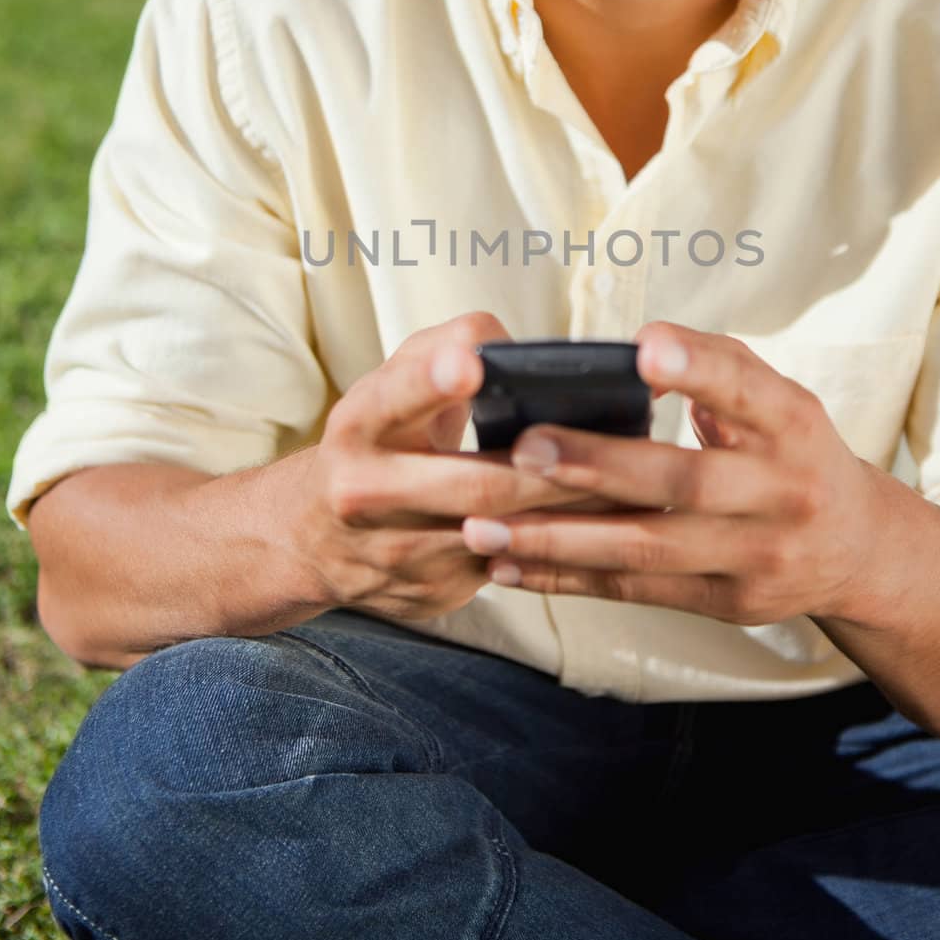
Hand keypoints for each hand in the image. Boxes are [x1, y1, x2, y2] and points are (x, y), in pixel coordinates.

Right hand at [294, 312, 617, 622]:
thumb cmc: (374, 443)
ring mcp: (400, 553)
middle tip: (604, 444)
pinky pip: (509, 566)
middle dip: (544, 469)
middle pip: (471, 484)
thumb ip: (445, 350)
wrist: (311, 541)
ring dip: (568, 512)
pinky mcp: (433, 593)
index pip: (393, 399)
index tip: (469, 368)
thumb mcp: (388, 388)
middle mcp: (367, 493)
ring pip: (501, 533)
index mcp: (357, 426)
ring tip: (628, 486)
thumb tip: (510, 346)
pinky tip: (603, 530)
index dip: (432, 382)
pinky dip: (559, 547)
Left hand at [460, 322, 882, 626]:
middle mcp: (782, 493)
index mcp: (794, 425)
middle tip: (524, 449)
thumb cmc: (791, 452)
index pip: (749, 391)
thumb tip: (633, 349)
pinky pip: (636, 590)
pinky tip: (508, 567)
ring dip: (559, 539)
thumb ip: (716, 369)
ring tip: (483, 527)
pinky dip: (568, 579)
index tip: (646, 347)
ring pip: (647, 548)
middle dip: (598, 466)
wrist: (855, 550)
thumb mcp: (778, 401)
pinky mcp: (725, 603)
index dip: (699, 369)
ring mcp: (755, 556)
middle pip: (685, 481)